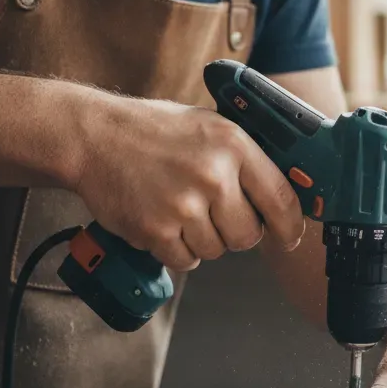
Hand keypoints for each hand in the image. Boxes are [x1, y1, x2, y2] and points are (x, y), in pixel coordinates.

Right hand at [72, 92, 304, 270]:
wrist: (96, 137)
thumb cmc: (155, 130)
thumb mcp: (211, 126)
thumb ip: (245, 157)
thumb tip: (284, 191)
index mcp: (234, 145)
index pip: (281, 198)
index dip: (290, 225)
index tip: (290, 236)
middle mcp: (213, 175)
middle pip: (248, 235)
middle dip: (236, 232)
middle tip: (216, 216)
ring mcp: (184, 205)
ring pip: (216, 250)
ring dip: (203, 240)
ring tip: (182, 210)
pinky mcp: (156, 230)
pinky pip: (186, 261)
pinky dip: (177, 250)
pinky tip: (164, 222)